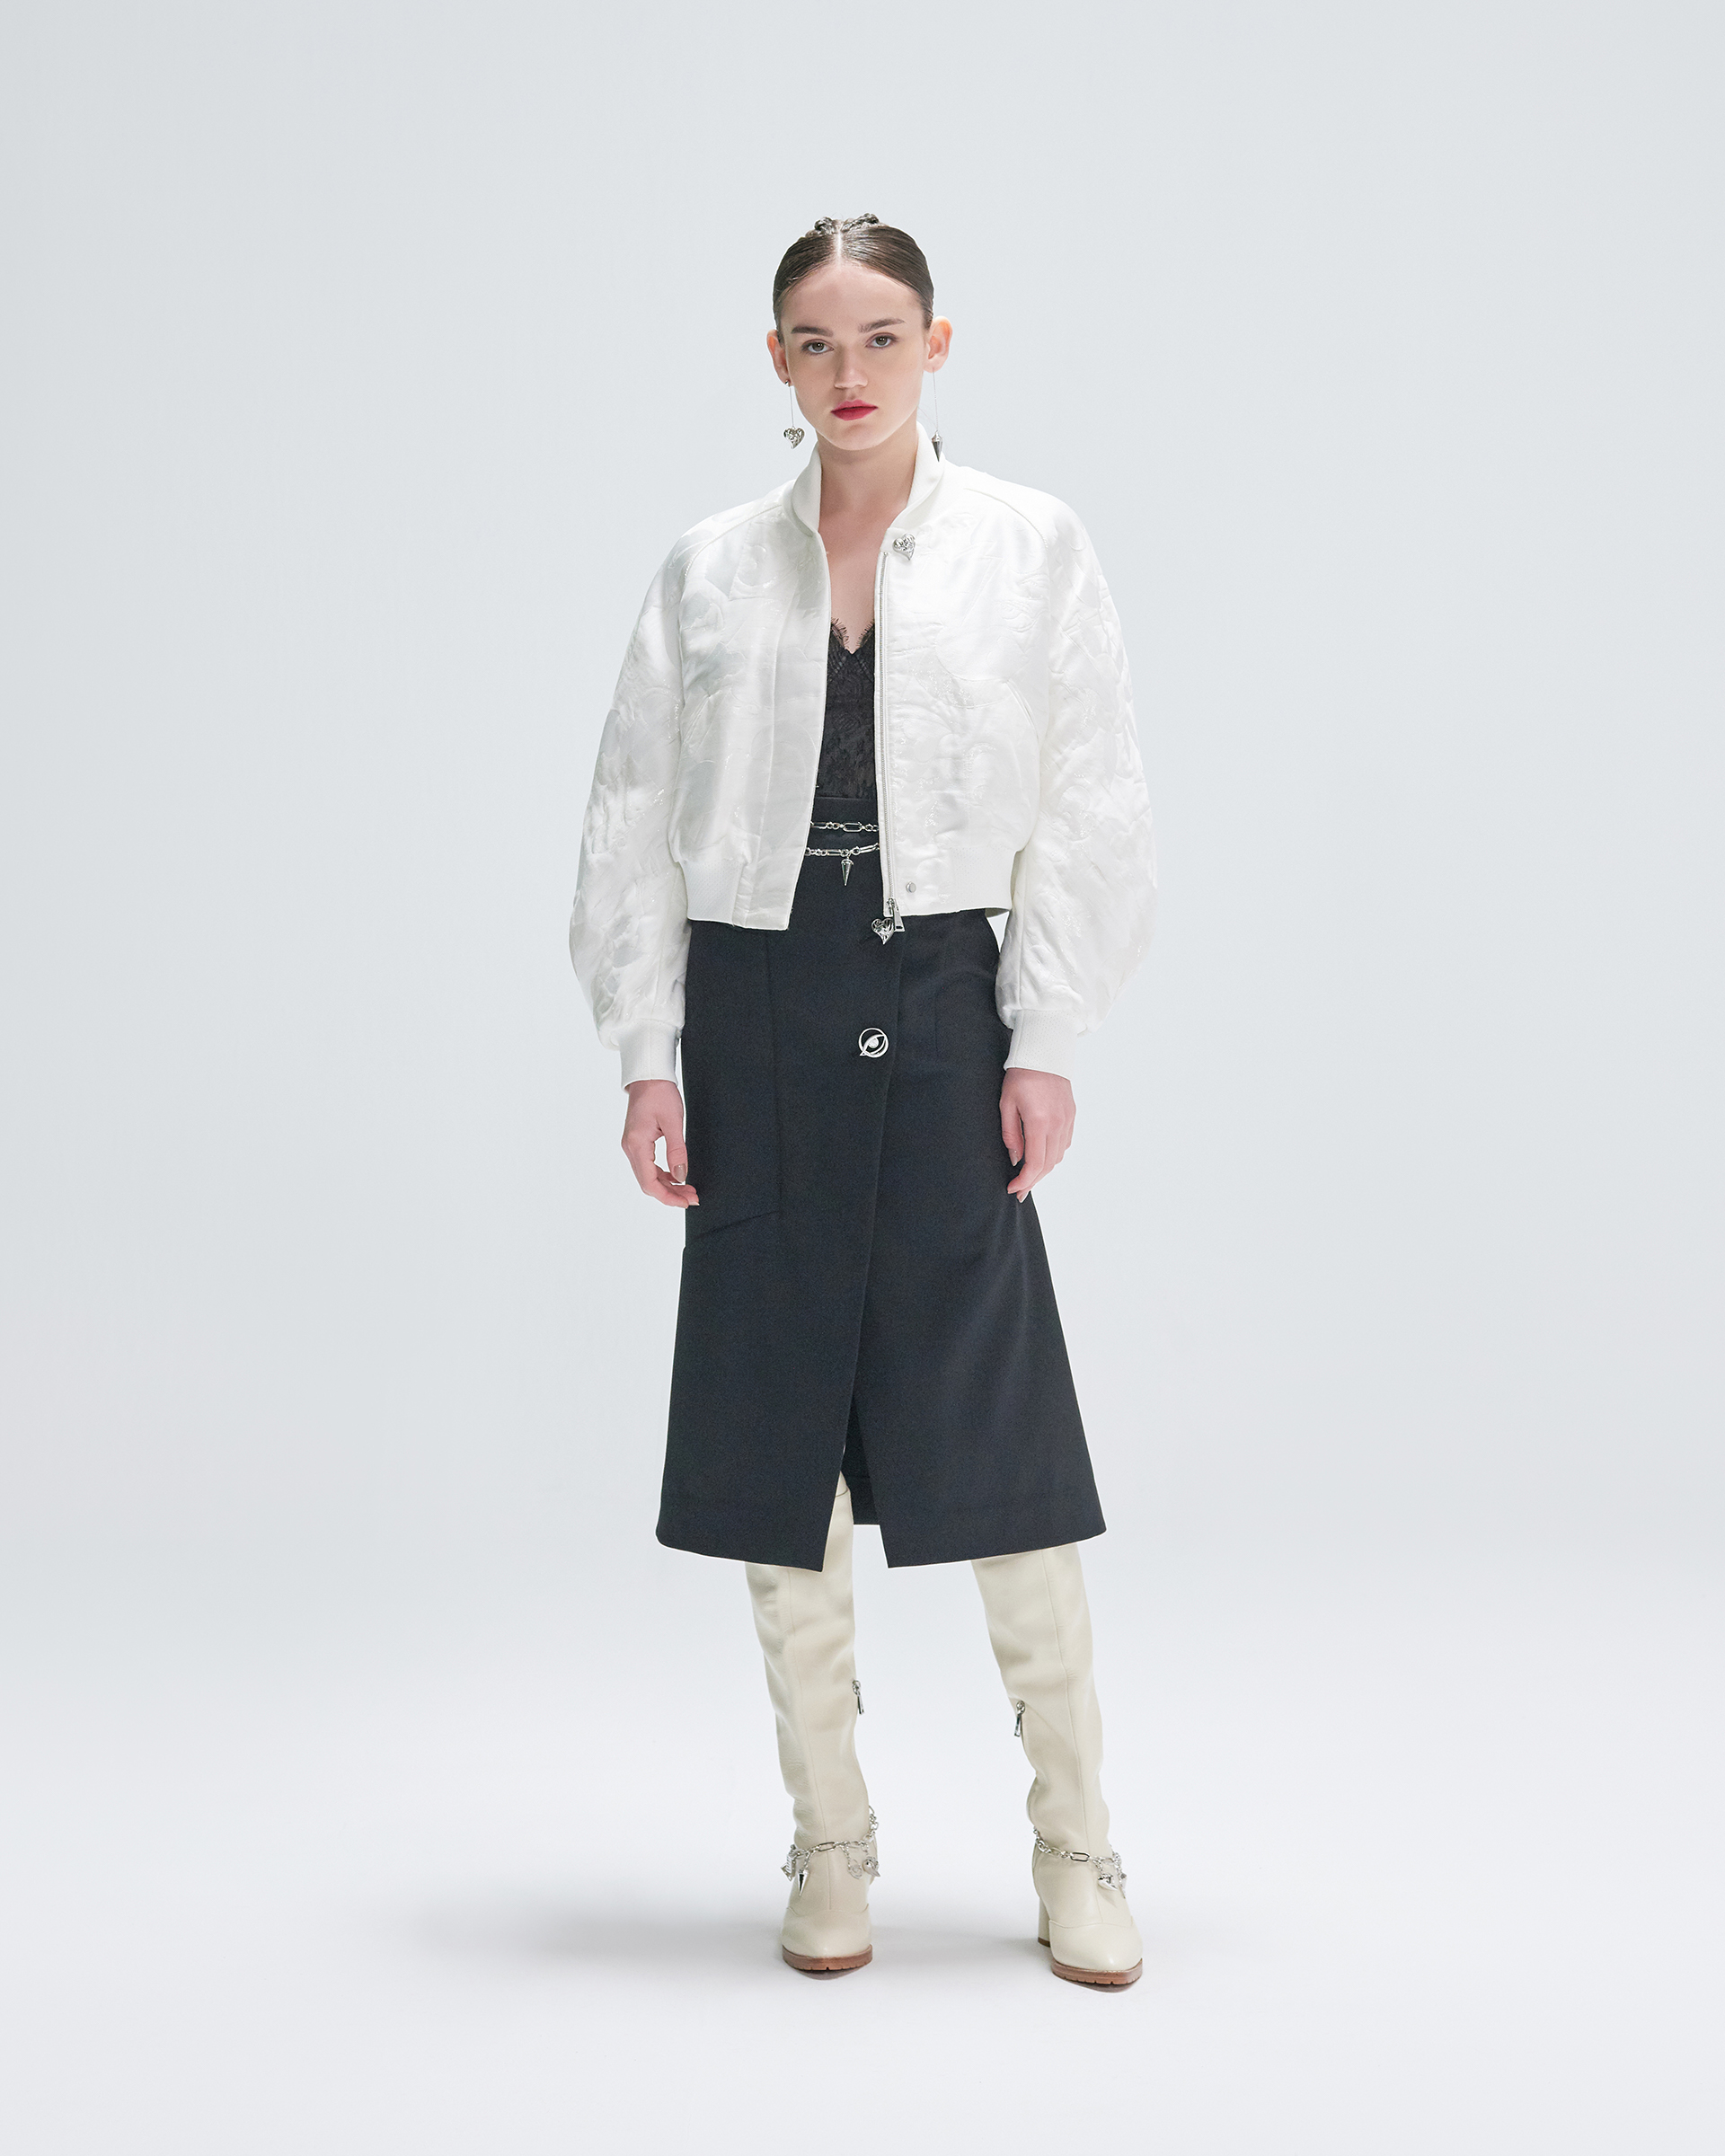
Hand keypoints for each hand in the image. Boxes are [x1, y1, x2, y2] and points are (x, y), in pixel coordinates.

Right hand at [621, 1080, 698, 1208]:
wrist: (648, 1076)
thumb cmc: (660, 1093)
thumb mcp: (673, 1121)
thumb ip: (677, 1151)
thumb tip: (682, 1176)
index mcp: (637, 1144)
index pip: (649, 1183)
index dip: (668, 1197)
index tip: (687, 1202)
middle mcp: (630, 1148)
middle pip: (647, 1183)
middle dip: (670, 1194)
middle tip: (693, 1198)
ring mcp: (631, 1146)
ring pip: (648, 1176)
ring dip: (667, 1186)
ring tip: (689, 1190)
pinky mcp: (636, 1142)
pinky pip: (648, 1166)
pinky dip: (662, 1175)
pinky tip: (677, 1176)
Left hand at [1000, 1067, 1075, 1200]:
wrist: (1044, 1053)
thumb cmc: (1021, 1076)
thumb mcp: (1007, 1104)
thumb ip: (1011, 1134)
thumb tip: (1016, 1159)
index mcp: (1039, 1122)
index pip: (1035, 1163)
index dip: (1024, 1181)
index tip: (1013, 1188)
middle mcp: (1057, 1124)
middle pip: (1048, 1165)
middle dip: (1033, 1181)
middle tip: (1019, 1190)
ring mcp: (1067, 1121)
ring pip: (1058, 1157)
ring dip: (1044, 1170)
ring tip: (1029, 1176)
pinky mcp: (1072, 1116)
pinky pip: (1065, 1144)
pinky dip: (1053, 1155)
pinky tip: (1042, 1156)